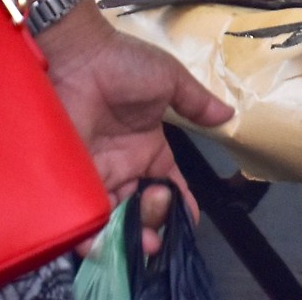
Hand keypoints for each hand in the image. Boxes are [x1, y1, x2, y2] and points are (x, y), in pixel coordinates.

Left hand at [40, 5, 233, 256]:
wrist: (78, 58)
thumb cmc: (124, 64)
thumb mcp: (171, 80)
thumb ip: (197, 103)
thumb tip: (229, 115)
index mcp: (149, 147)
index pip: (169, 185)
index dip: (180, 205)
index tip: (189, 222)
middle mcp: (123, 166)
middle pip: (142, 208)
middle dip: (156, 224)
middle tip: (161, 225)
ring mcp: (97, 173)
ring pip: (116, 217)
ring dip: (130, 236)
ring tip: (143, 243)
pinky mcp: (72, 178)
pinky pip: (86, 213)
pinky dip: (96, 233)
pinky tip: (111, 242)